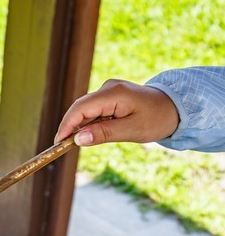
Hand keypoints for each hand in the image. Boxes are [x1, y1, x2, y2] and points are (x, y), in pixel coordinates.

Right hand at [54, 79, 179, 145]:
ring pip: (86, 110)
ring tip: (83, 142)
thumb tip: (78, 139)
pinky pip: (94, 110)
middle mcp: (108, 88)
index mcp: (114, 93)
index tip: (59, 142)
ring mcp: (109, 90)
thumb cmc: (157, 119)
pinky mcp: (110, 96)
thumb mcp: (132, 130)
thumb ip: (104, 133)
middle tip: (65, 146)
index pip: (80, 108)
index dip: (67, 125)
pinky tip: (95, 133)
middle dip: (71, 127)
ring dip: (82, 126)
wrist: (177, 107)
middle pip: (80, 108)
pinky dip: (90, 123)